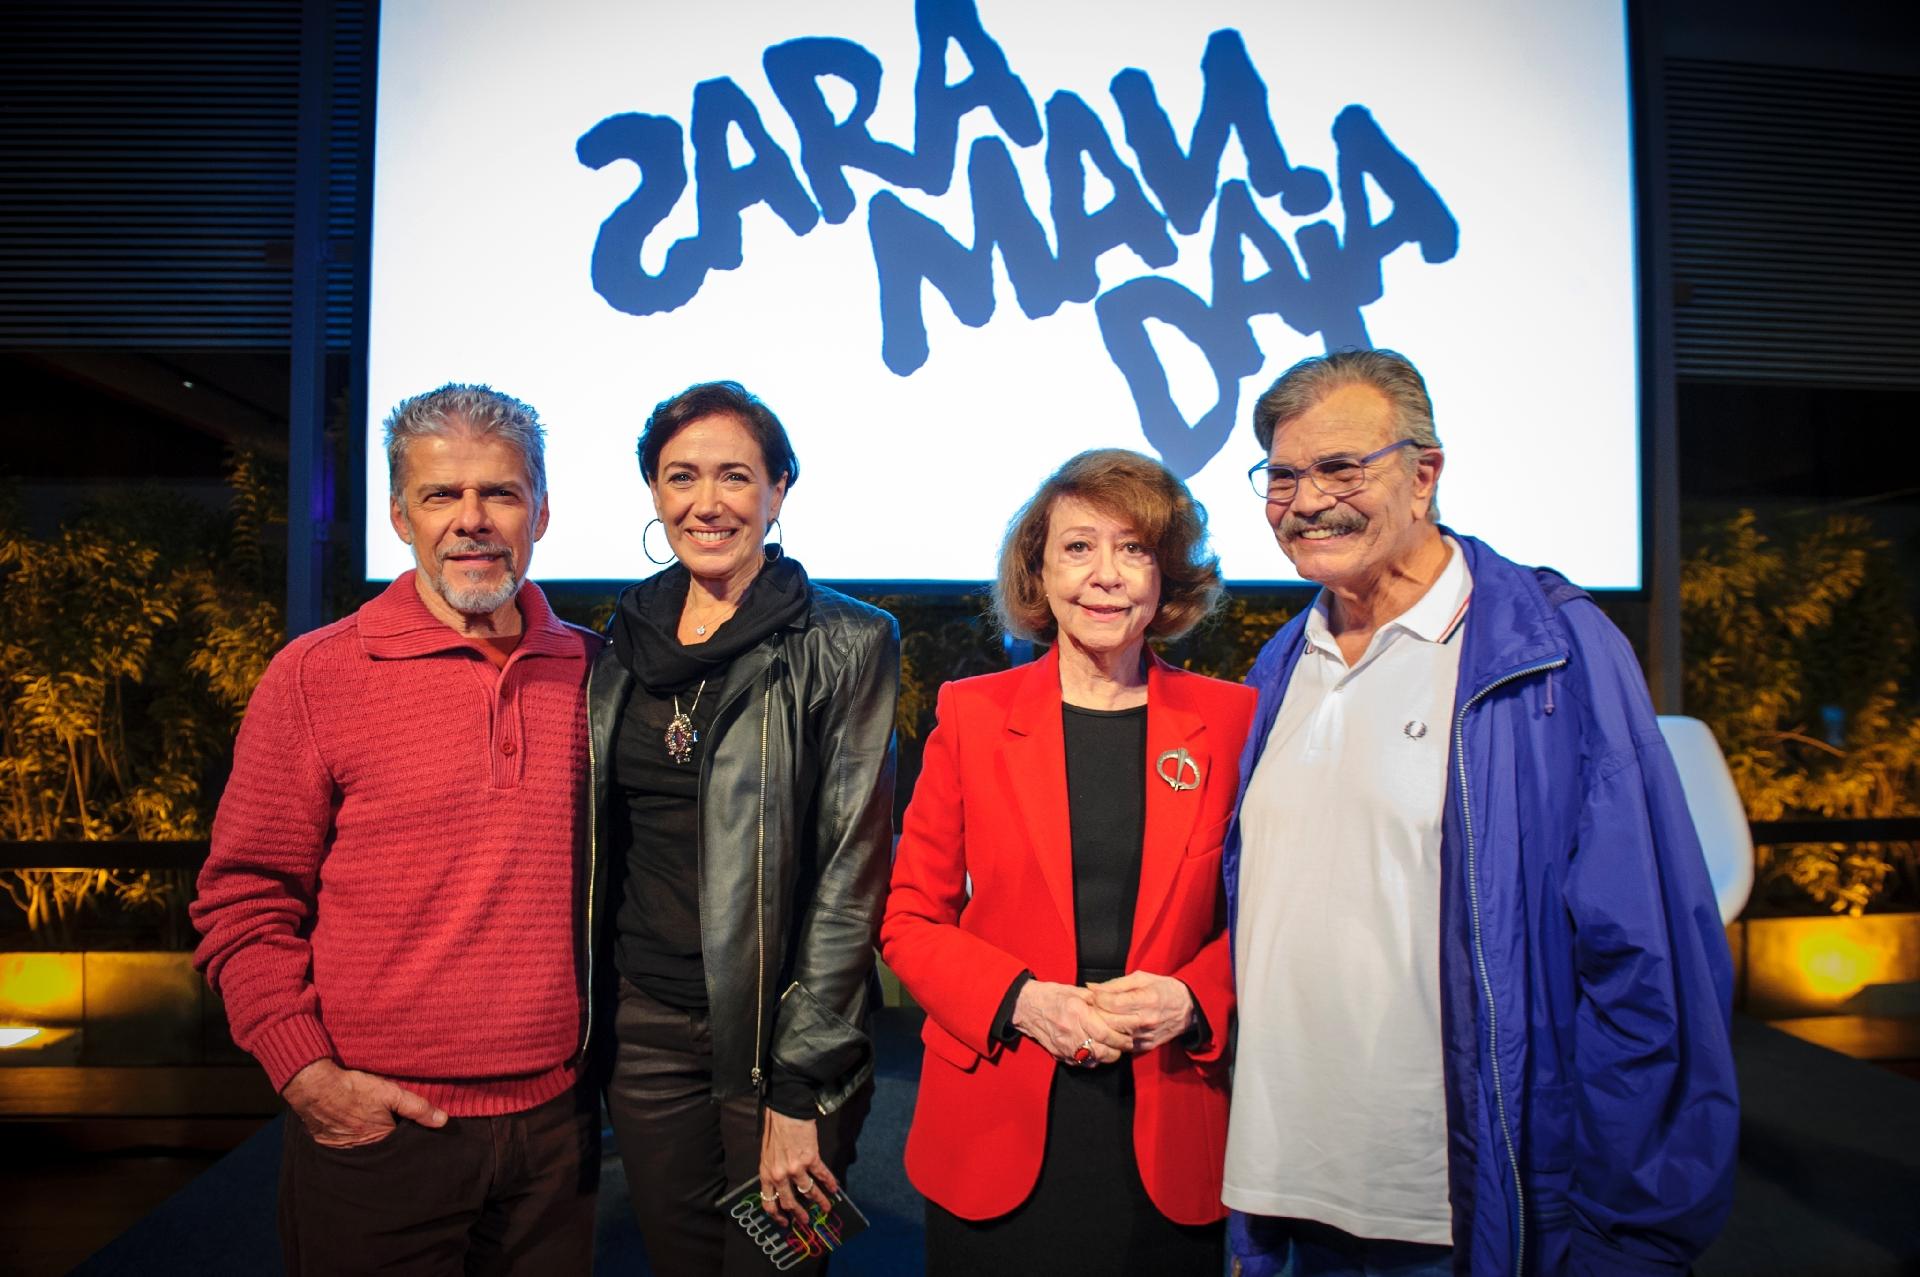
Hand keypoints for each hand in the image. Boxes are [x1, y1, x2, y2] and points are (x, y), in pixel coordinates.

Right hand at [281, 1058, 447, 1148]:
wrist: (314, 1086)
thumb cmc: (354, 1088)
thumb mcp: (390, 1093)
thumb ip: (418, 1107)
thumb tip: (443, 1121)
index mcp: (380, 1140)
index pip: (401, 1143)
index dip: (406, 1132)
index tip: (407, 1124)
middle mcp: (362, 1151)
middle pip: (383, 1146)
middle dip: (388, 1137)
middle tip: (385, 1120)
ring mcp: (343, 1149)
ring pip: (365, 1146)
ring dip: (369, 1137)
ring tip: (368, 1120)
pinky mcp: (328, 1144)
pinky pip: (345, 1145)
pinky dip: (351, 1137)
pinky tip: (352, 1123)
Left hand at [760, 1108, 836, 1225]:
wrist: (786, 1112)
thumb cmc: (775, 1130)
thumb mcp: (767, 1155)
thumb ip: (773, 1171)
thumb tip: (782, 1186)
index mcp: (766, 1174)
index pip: (768, 1202)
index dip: (777, 1215)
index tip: (785, 1222)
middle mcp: (780, 1175)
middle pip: (789, 1202)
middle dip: (799, 1214)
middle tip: (806, 1220)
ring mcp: (795, 1168)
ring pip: (809, 1192)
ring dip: (820, 1201)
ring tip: (826, 1207)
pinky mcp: (810, 1159)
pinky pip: (822, 1175)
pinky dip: (830, 1183)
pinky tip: (835, 1188)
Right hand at [1010, 980, 1130, 1065]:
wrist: (1026, 1006)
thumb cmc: (1052, 996)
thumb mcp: (1075, 991)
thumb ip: (1096, 1000)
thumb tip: (1115, 1006)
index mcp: (1077, 1013)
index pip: (1104, 1033)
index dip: (1120, 1038)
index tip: (1128, 1037)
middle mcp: (1071, 1032)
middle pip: (1101, 1051)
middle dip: (1117, 1050)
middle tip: (1125, 1045)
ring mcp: (1064, 1046)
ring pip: (1092, 1060)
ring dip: (1105, 1057)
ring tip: (1112, 1048)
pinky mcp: (1059, 1054)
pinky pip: (1081, 1063)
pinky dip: (1092, 1060)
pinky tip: (1095, 1051)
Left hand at [1086, 971, 1193, 1053]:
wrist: (1188, 1009)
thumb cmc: (1164, 989)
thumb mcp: (1142, 978)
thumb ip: (1115, 984)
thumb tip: (1092, 987)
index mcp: (1147, 1000)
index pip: (1112, 1003)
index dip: (1097, 998)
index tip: (1092, 994)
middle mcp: (1146, 1020)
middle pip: (1110, 1021)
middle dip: (1096, 1013)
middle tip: (1090, 1006)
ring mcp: (1146, 1036)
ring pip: (1114, 1035)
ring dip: (1102, 1027)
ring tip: (1097, 1017)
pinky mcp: (1146, 1046)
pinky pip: (1122, 1045)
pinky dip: (1113, 1037)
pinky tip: (1110, 1028)